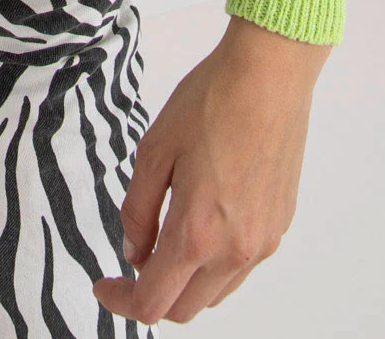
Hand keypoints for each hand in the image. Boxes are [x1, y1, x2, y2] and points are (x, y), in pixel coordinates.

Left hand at [92, 14, 330, 325]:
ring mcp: (263, 242)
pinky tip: (203, 222)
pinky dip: (215, 262)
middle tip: (132, 262)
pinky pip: (241, 266)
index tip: (105, 285)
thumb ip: (138, 210)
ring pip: (215, 292)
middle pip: (185, 308)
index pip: (153, 302)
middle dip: (153, 294)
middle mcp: (235, 251)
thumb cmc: (211, 102)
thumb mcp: (153, 151)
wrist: (269, 76)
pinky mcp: (279, 226)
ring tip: (166, 238)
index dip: (121, 301)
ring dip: (186, 281)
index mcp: (197, 234)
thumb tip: (135, 252)